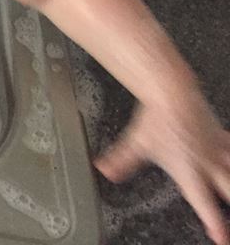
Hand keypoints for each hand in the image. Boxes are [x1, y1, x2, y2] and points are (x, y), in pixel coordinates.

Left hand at [95, 98, 229, 243]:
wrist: (172, 91)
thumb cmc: (156, 118)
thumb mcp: (135, 144)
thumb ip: (121, 161)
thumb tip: (105, 170)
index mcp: (189, 170)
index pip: (203, 203)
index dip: (214, 223)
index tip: (222, 239)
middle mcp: (208, 162)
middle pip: (229, 190)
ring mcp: (217, 149)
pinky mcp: (221, 135)